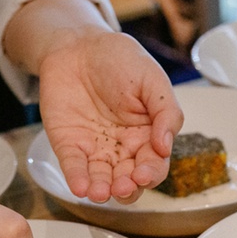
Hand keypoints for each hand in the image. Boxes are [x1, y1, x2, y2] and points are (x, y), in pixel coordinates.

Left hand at [38, 30, 183, 203]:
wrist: (80, 44)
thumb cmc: (120, 60)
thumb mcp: (152, 80)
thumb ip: (166, 113)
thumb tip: (166, 146)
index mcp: (147, 136)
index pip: (154, 164)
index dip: (150, 173)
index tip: (143, 174)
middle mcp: (122, 149)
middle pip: (129, 180)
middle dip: (127, 187)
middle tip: (122, 186)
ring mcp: (95, 149)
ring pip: (101, 180)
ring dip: (102, 190)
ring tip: (100, 193)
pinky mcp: (69, 145)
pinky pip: (74, 167)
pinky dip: (77, 179)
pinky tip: (80, 188)